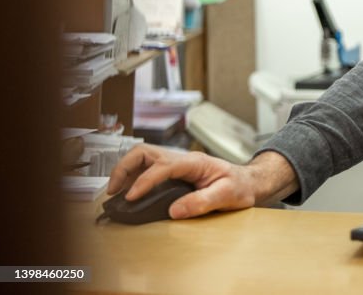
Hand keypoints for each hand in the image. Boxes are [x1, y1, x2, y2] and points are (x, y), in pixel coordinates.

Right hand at [107, 144, 295, 219]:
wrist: (249, 182)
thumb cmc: (240, 186)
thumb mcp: (227, 195)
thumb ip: (203, 201)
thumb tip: (175, 210)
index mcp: (194, 162)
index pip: (162, 166)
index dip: (145, 181)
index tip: (132, 197)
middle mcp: (182, 159)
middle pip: (144, 152)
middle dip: (124, 168)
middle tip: (112, 190)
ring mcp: (176, 163)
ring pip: (142, 157)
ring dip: (125, 171)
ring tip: (114, 192)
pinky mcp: (173, 172)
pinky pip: (147, 168)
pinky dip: (132, 177)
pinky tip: (127, 192)